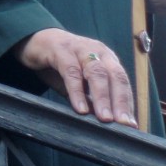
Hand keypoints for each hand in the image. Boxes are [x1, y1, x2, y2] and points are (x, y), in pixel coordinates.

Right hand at [15, 28, 136, 126]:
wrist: (34, 39)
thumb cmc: (60, 63)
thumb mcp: (79, 82)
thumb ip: (91, 97)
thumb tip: (106, 122)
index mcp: (106, 58)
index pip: (122, 82)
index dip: (127, 103)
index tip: (131, 125)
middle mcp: (97, 51)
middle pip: (115, 76)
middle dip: (120, 101)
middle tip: (123, 124)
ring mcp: (79, 48)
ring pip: (96, 72)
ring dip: (103, 97)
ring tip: (105, 118)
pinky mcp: (60, 50)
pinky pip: (71, 71)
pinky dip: (77, 91)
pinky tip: (80, 108)